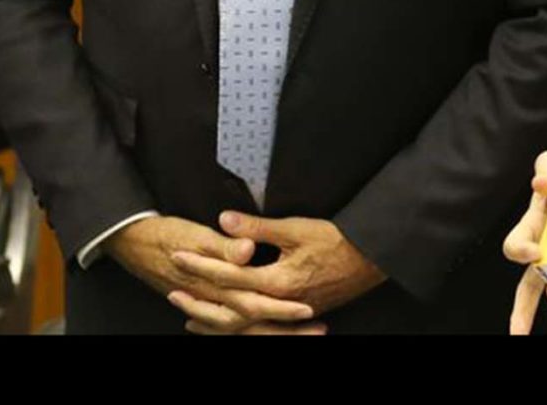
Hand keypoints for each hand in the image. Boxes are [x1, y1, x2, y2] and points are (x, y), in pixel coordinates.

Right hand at [106, 214, 323, 332]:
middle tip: (318, 331)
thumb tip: (248, 251)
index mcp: (213, 285)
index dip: (281, 309)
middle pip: (253, 324)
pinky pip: (227, 325)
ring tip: (305, 334)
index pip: (253, 303)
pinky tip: (264, 331)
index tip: (308, 311)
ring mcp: (205, 305)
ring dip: (272, 333)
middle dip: (286, 331)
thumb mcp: (196, 234)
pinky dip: (246, 330)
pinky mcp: (202, 303)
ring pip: (242, 328)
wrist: (131, 242)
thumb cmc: (166, 235)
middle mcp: (211, 301)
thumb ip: (224, 245)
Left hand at [166, 212, 384, 333]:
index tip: (178, 255)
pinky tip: (231, 322)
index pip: (228, 274)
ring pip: (243, 324)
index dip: (201, 264)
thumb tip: (224, 220)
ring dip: (215, 319)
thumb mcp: (298, 228)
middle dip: (199, 298)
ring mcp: (288, 313)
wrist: (374, 258)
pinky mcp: (297, 314)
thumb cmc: (339, 241)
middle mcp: (279, 304)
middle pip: (229, 308)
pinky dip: (239, 325)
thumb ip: (258, 228)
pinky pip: (259, 326)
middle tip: (172, 291)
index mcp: (277, 282)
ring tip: (189, 318)